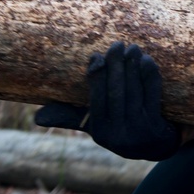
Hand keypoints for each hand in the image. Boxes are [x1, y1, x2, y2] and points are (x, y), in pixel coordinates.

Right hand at [35, 41, 180, 160]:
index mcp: (100, 132)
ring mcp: (139, 130)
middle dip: (115, 66)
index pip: (95, 99)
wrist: (157, 148)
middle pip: (115, 92)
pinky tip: (146, 60)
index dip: (96, 76)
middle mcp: (117, 134)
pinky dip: (149, 76)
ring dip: (132, 66)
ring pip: (133, 92)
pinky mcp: (157, 127)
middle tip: (117, 45)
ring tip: (132, 48)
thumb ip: (71, 118)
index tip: (96, 56)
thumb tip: (36, 118)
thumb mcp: (97, 127)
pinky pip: (152, 95)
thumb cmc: (122, 129)